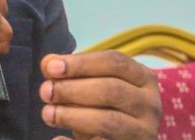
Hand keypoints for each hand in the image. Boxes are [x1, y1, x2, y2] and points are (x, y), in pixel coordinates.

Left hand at [39, 51, 160, 139]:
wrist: (121, 139)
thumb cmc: (107, 106)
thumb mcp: (94, 85)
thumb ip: (72, 72)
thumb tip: (48, 63)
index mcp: (143, 78)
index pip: (114, 62)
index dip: (80, 63)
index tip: (50, 68)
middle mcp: (149, 105)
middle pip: (111, 90)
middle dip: (72, 89)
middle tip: (45, 91)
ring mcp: (143, 132)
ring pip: (107, 121)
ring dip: (72, 116)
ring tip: (48, 114)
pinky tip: (58, 138)